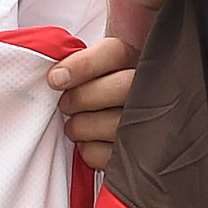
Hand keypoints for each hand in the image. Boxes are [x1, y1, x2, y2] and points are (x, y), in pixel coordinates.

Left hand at [48, 35, 140, 171]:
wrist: (121, 119)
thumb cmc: (100, 89)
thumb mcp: (94, 68)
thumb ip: (79, 64)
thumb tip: (57, 78)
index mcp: (138, 59)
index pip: (116, 53)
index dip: (83, 66)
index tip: (55, 79)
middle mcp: (152, 88)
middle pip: (122, 87)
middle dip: (83, 97)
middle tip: (64, 105)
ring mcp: (152, 122)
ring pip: (118, 123)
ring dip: (82, 126)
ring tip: (73, 126)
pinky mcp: (143, 153)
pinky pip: (113, 154)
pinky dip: (91, 151)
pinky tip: (88, 142)